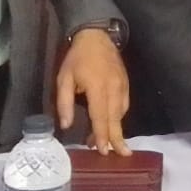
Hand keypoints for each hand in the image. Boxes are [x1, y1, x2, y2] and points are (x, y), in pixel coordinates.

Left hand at [56, 28, 130, 155]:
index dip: (101, 135)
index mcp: (98, 88)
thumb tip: (66, 125)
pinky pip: (124, 104)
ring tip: (109, 143)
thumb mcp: (64, 78)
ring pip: (121, 113)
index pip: (100, 116)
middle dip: (117, 138)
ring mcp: (122, 86)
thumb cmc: (77, 58)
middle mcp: (114, 89)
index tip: (103, 150)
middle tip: (120, 155)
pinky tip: (112, 123)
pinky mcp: (126, 83)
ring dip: (116, 129)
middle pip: (116, 118)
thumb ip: (64, 102)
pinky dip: (119, 117)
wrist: (97, 36)